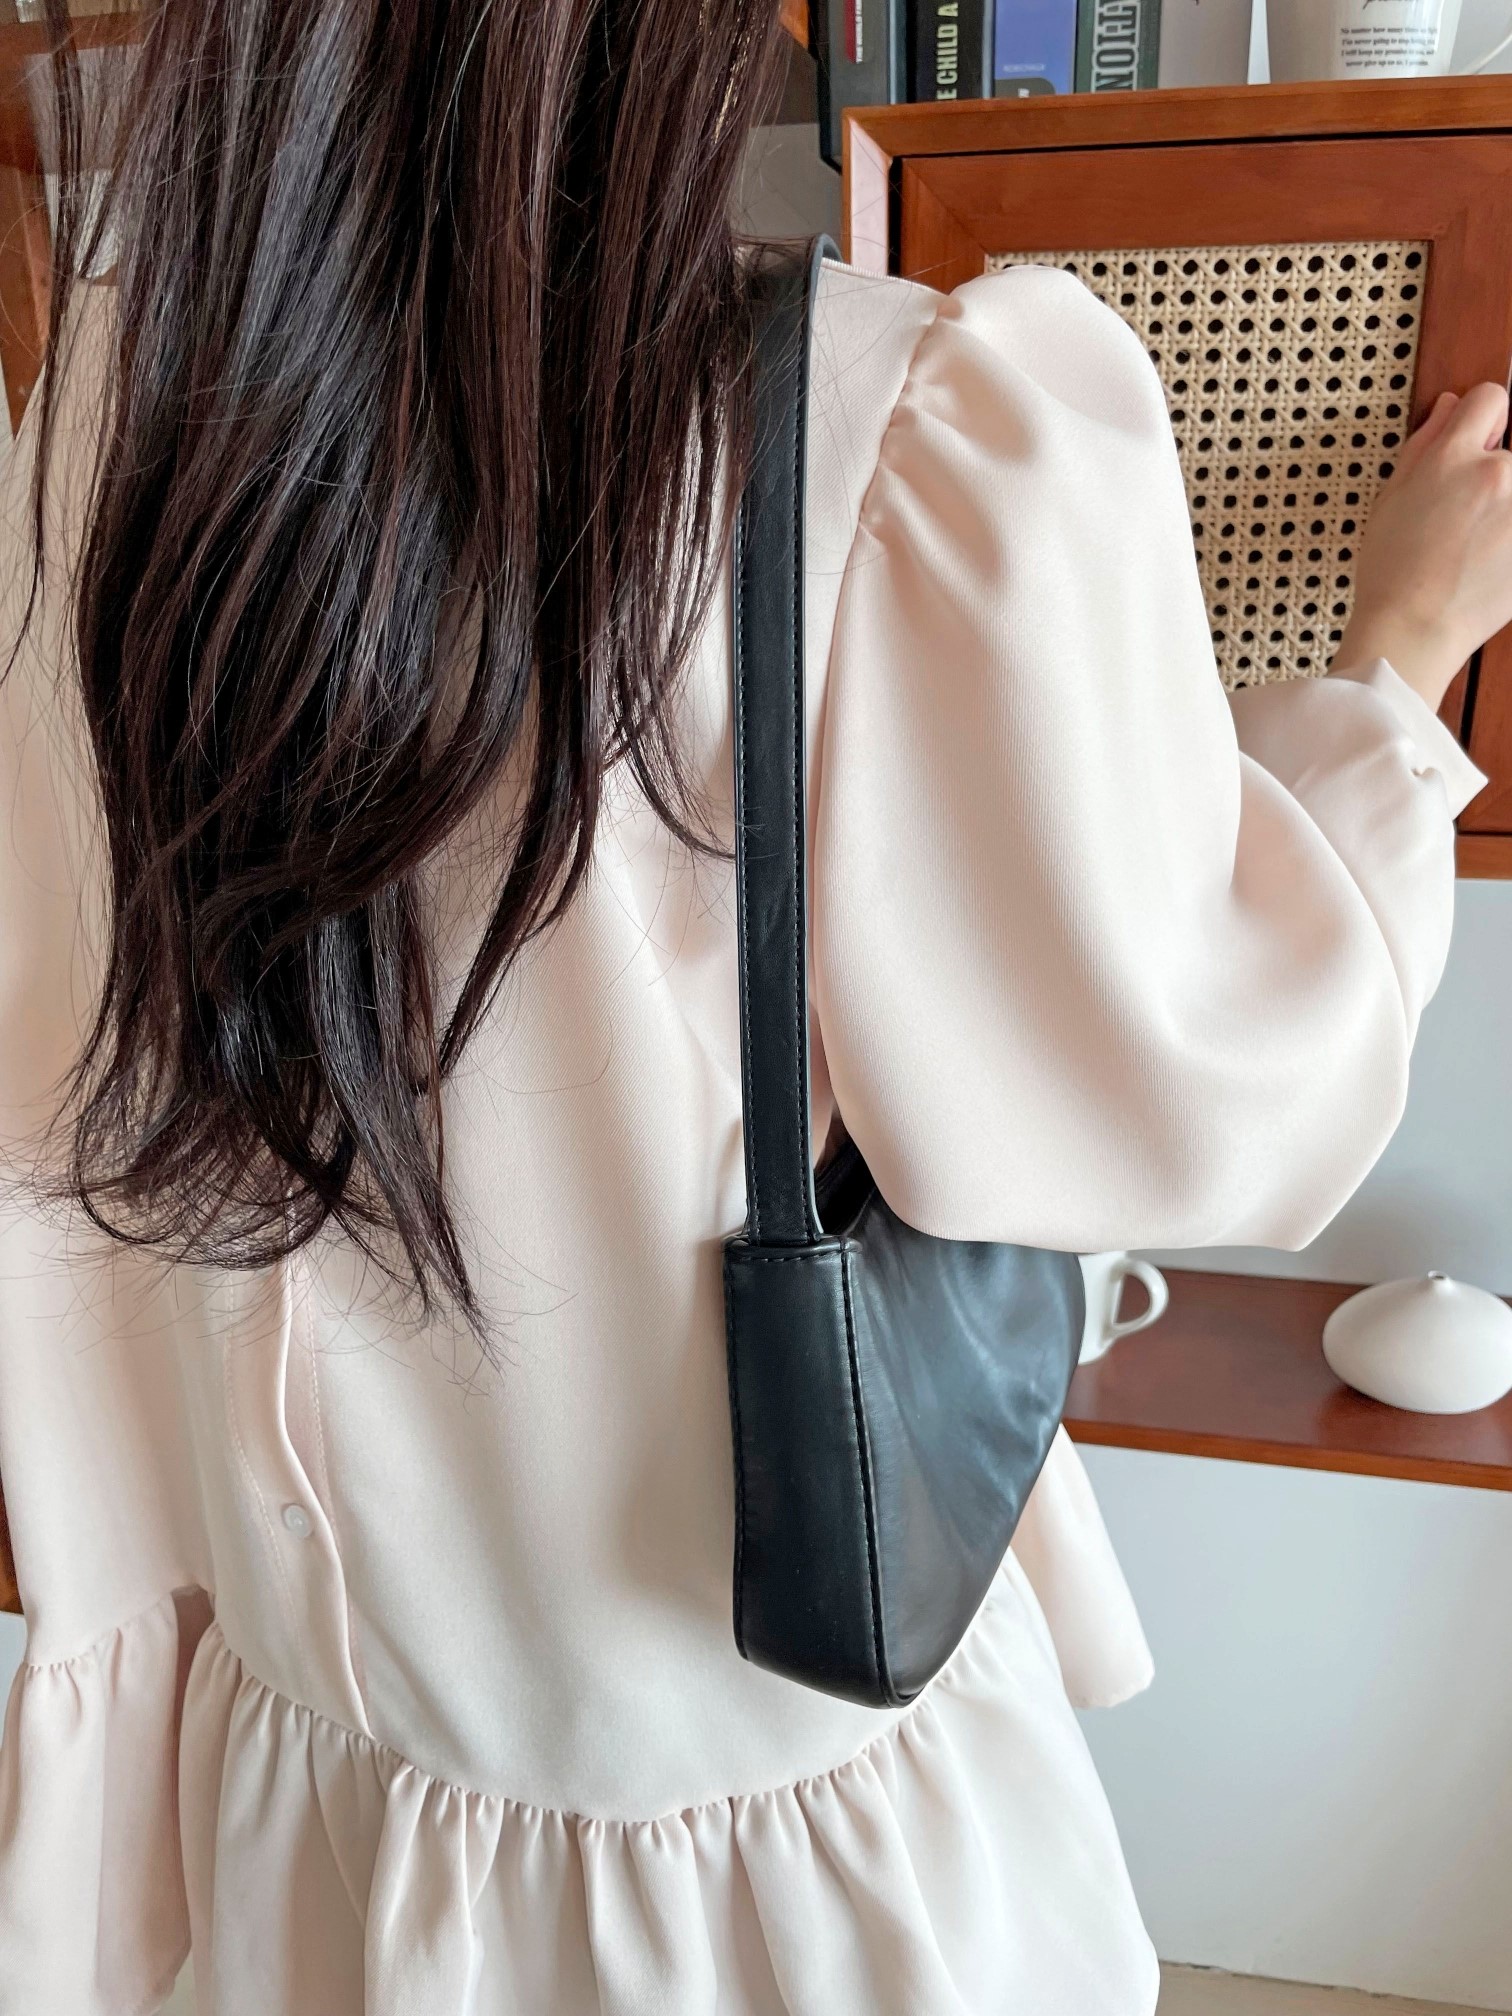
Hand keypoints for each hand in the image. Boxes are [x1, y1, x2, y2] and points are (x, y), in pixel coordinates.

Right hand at [1333, 381, 1511, 712]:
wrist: (1414, 633)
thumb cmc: (1393, 574)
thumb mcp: (1391, 499)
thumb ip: (1424, 444)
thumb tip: (1451, 406)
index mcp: (1455, 458)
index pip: (1491, 399)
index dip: (1480, 422)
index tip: (1476, 445)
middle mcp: (1499, 475)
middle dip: (1493, 474)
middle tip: (1466, 517)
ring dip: (1503, 510)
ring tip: (1477, 547)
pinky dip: (1508, 541)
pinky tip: (1490, 562)